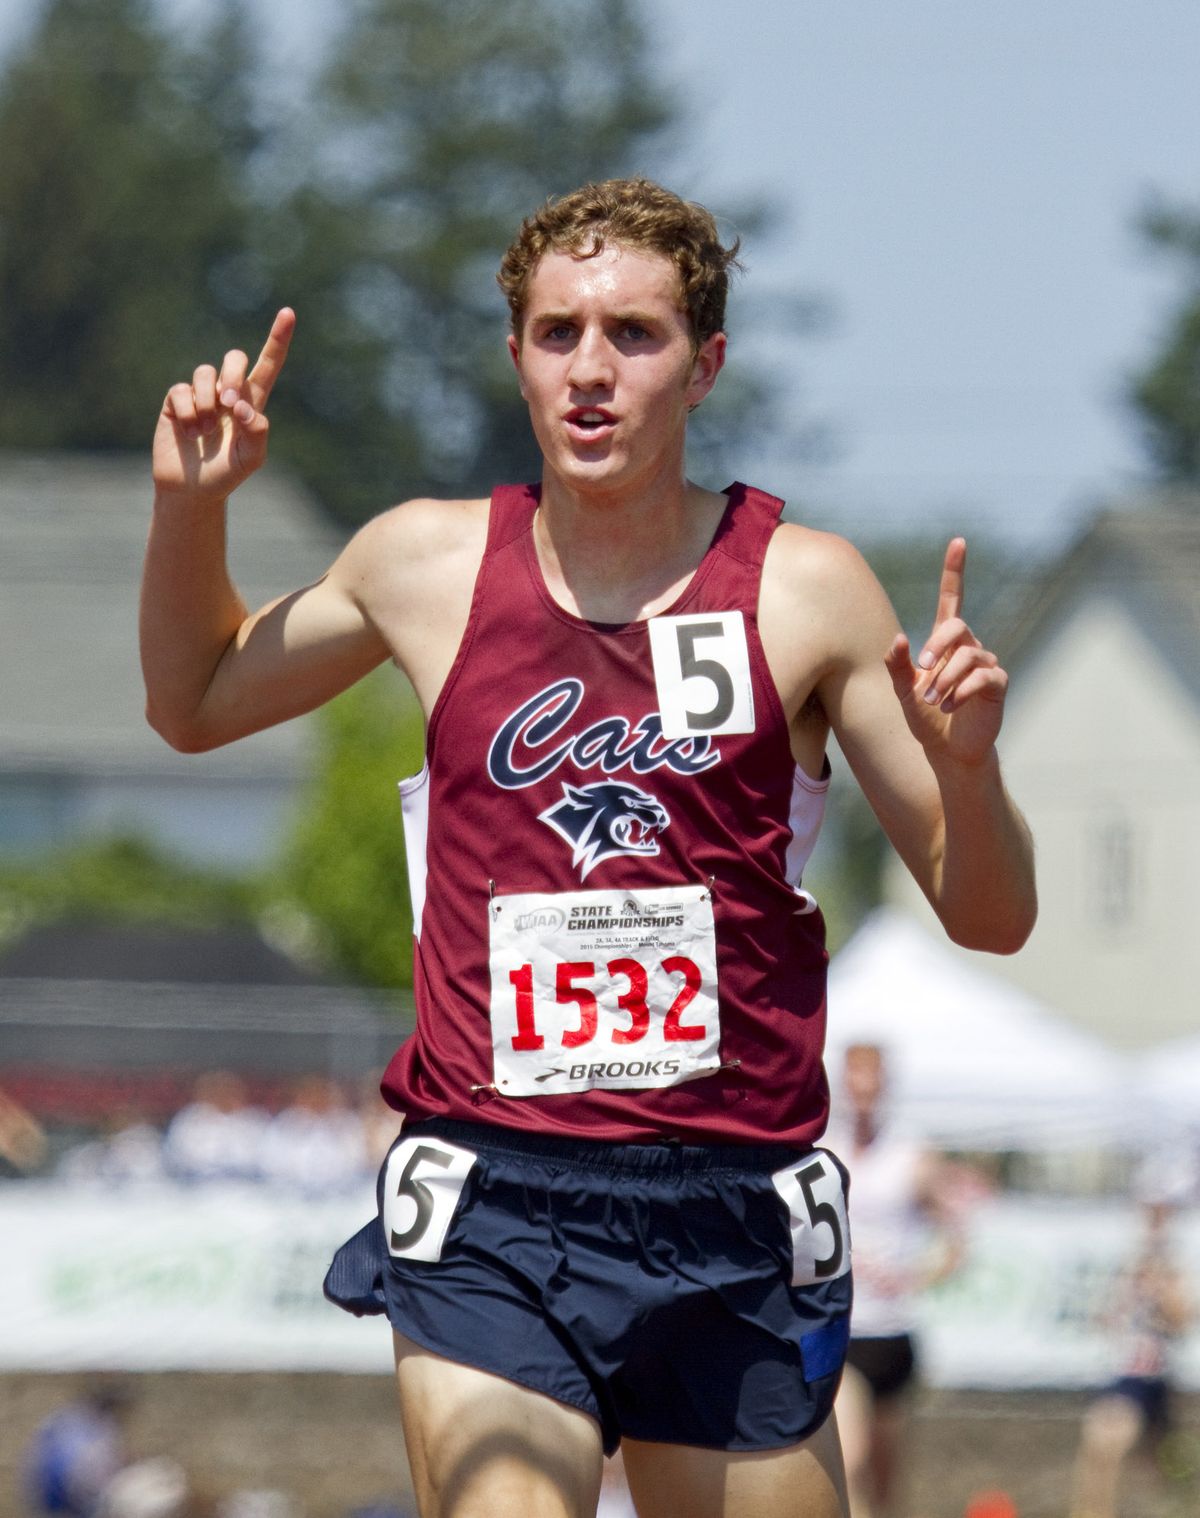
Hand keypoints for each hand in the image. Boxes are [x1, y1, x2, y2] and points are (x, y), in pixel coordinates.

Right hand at [152, 308, 294, 502]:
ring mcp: (201, 394)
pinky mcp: (177, 401)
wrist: (192, 490)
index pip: (268, 365)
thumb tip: (243, 405)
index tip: (289, 313)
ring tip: (205, 432)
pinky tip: (190, 434)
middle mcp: (227, 392)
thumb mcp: (251, 458)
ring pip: (206, 373)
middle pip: (235, 358)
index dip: (278, 340)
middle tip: (230, 404)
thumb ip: (257, 431)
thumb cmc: (226, 474)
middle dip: (234, 375)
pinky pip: (182, 391)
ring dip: (208, 403)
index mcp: (252, 403)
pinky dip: (189, 413)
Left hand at [883, 537, 1006, 766]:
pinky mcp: (997, 684)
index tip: (958, 542)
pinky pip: (983, 677)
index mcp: (945, 642)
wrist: (948, 751)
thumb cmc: (925, 718)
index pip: (952, 599)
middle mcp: (968, 647)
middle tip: (923, 669)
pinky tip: (949, 707)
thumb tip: (898, 639)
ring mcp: (986, 664)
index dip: (955, 571)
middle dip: (937, 644)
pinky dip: (961, 692)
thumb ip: (896, 666)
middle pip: (956, 625)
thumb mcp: (903, 691)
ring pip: (968, 655)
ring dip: (945, 678)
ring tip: (934, 701)